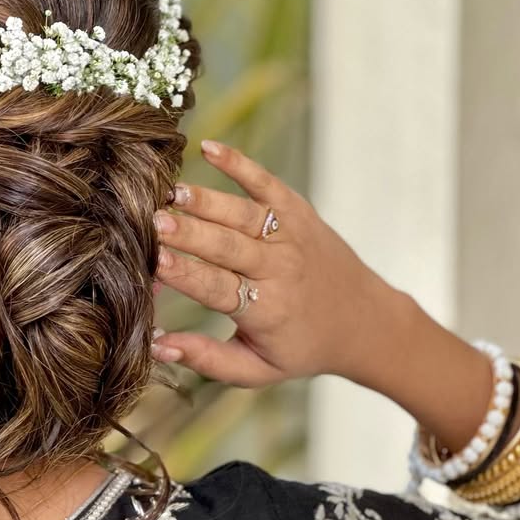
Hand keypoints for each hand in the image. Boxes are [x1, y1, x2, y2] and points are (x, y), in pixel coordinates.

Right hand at [152, 139, 398, 387]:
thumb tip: (157, 343)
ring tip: (171, 192)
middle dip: (190, 233)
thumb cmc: (303, 347)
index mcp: (266, 312)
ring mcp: (291, 236)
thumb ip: (207, 359)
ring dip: (207, 201)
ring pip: (243, 215)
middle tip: (154, 221)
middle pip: (228, 247)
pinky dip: (239, 164)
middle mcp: (280, 271)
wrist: (365, 321)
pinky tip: (208, 149)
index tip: (156, 262)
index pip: (219, 289)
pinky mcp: (298, 212)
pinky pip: (267, 183)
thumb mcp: (258, 370)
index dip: (187, 275)